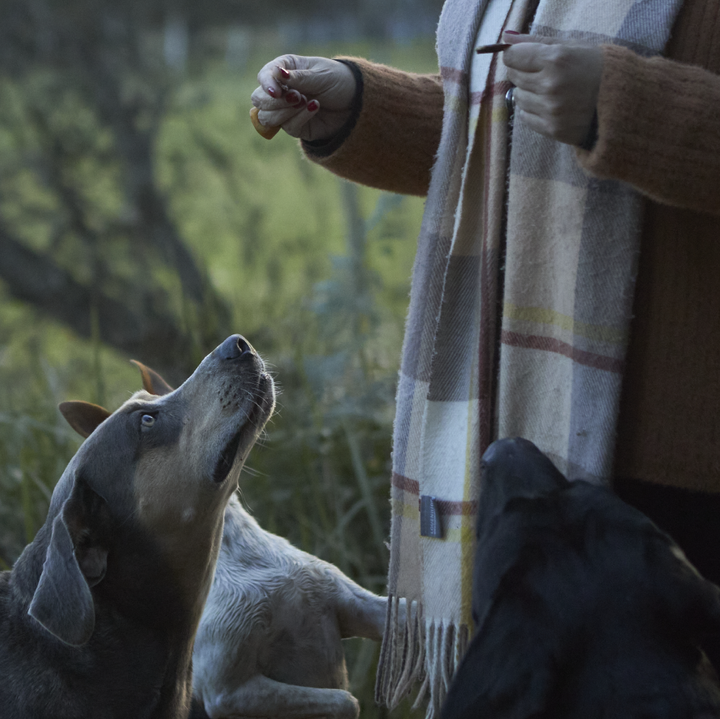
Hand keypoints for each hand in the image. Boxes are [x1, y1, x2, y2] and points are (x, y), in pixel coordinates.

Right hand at [251, 55, 356, 140]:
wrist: (355, 103)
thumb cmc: (338, 81)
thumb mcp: (320, 75)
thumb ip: (298, 78)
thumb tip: (277, 73)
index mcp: (284, 69)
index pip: (263, 76)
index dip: (266, 84)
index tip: (277, 91)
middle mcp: (281, 90)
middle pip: (259, 99)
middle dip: (274, 101)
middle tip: (297, 97)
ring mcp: (286, 110)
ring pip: (266, 118)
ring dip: (284, 112)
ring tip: (304, 102)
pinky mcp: (295, 127)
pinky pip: (288, 127)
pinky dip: (300, 118)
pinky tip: (314, 108)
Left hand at [502, 32, 602, 146]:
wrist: (622, 100)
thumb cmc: (596, 67)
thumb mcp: (571, 46)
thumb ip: (536, 41)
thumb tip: (505, 37)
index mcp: (557, 59)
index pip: (513, 57)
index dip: (516, 56)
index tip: (524, 57)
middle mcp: (551, 85)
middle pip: (514, 77)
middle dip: (523, 72)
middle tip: (543, 72)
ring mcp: (551, 109)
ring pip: (518, 98)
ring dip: (528, 92)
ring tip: (549, 89)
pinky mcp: (552, 129)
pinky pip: (525, 117)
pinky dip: (533, 110)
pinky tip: (551, 104)